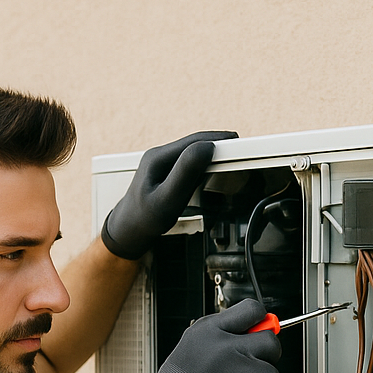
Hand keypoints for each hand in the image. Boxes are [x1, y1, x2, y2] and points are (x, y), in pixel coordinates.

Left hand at [101, 130, 236, 260]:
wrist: (129, 231)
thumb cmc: (145, 220)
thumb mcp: (167, 200)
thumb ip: (186, 174)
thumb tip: (206, 148)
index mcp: (158, 157)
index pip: (195, 141)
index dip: (220, 142)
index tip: (240, 145)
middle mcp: (160, 155)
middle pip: (197, 143)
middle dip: (220, 146)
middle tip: (243, 153)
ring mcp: (163, 163)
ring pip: (195, 151)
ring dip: (214, 154)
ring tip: (233, 160)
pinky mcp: (168, 172)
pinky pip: (191, 162)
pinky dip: (206, 164)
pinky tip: (215, 170)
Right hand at [114, 299, 280, 372]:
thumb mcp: (186, 353)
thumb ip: (216, 338)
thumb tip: (243, 331)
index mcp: (210, 332)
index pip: (251, 309)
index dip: (258, 319)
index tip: (259, 326)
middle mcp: (232, 347)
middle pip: (270, 339)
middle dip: (266, 350)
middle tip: (251, 362)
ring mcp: (250, 372)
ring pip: (270, 371)